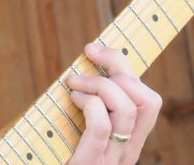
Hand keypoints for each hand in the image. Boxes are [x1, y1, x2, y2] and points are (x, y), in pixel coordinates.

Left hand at [66, 43, 161, 163]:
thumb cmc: (55, 155)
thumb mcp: (79, 128)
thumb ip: (90, 106)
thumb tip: (84, 64)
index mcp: (127, 141)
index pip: (148, 100)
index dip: (126, 67)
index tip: (98, 49)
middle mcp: (126, 151)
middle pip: (144, 98)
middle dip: (117, 66)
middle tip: (89, 58)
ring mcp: (111, 160)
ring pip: (126, 108)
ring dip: (98, 83)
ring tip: (75, 83)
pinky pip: (101, 126)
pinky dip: (88, 103)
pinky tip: (72, 99)